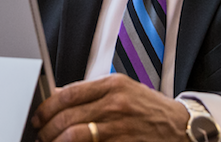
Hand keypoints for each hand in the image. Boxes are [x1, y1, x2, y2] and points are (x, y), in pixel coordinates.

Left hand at [31, 74, 188, 141]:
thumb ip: (91, 93)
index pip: (68, 94)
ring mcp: (121, 126)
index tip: (38, 117)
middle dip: (47, 130)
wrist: (182, 127)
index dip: (46, 108)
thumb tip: (57, 96)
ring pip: (75, 135)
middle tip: (41, 136)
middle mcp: (116, 103)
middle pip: (67, 116)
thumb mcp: (124, 90)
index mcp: (113, 85)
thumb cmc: (150, 109)